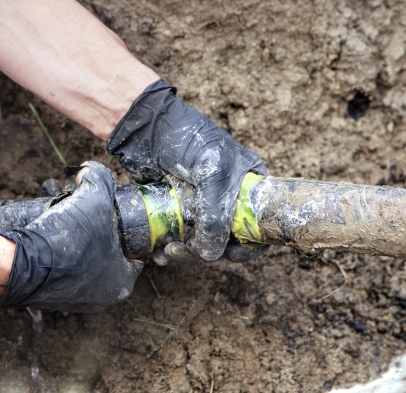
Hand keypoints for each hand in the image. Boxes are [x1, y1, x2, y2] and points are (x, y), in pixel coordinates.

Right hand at [0, 162, 143, 312]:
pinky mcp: (49, 297)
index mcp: (121, 282)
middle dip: (96, 234)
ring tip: (64, 223)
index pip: (133, 253)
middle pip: (106, 256)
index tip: (111, 217)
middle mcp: (100, 297)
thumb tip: (90, 170)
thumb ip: (100, 179)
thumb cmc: (65, 240)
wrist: (19, 265)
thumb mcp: (93, 198)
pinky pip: (60, 271)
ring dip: (75, 244)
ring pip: (82, 263)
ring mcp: (74, 300)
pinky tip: (49, 239)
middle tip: (83, 216)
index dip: (123, 230)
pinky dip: (56, 256)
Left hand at [107, 80, 266, 261]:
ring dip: (186, 253)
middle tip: (186, 250)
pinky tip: (159, 252)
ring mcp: (202, 204)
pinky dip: (171, 248)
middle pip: (228, 239)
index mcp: (249, 184)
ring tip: (167, 252)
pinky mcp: (178, 209)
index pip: (259, 224)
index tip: (230, 254)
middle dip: (208, 250)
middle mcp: (228, 197)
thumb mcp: (212, 173)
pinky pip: (180, 237)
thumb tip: (210, 254)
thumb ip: (216, 214)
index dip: (248, 245)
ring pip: (202, 242)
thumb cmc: (187, 138)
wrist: (146, 126)